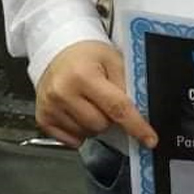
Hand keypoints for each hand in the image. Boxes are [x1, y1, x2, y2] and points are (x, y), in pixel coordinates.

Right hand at [35, 40, 157, 148]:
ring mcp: (51, 107)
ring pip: (87, 134)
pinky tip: (77, 111)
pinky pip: (72, 141)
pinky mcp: (43, 119)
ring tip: (89, 102)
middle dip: (109, 117)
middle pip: (101, 125)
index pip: (116, 107)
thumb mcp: (113, 59)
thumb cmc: (87, 55)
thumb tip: (140, 113)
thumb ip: (126, 85)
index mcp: (84, 75)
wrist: (57, 52)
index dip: (136, 125)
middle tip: (104, 99)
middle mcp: (63, 92)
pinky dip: (80, 131)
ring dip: (94, 124)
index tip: (150, 140)